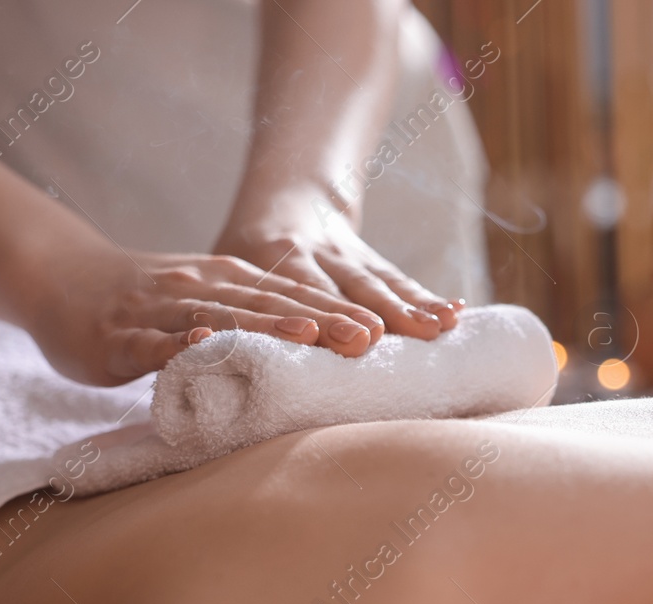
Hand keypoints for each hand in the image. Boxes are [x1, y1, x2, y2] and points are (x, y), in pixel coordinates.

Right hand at [25, 242, 388, 385]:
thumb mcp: (200, 302)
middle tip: (368, 339)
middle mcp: (200, 288)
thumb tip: (308, 351)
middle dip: (320, 321)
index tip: (381, 332)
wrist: (57, 278)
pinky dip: (182, 344)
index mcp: (225, 282)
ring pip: (221, 318)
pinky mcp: (120, 337)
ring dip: (267, 328)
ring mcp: (159, 310)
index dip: (333, 313)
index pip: (289, 298)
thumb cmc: (139, 301)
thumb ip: (246, 321)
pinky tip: (208, 348)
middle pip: (268, 305)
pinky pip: (155, 342)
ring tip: (311, 338)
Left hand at [215, 208, 462, 342]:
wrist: (288, 196)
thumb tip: (196, 358)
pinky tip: (456, 313)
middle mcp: (307, 252)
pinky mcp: (370, 261)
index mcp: (264, 256)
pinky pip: (398, 278)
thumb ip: (220, 309)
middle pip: (336, 286)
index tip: (319, 338)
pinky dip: (426, 296)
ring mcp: (343, 254)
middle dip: (357, 312)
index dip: (304, 313)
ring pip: (373, 280)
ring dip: (405, 305)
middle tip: (373, 340)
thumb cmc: (244, 253)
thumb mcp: (223, 267)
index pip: (286, 290)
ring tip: (435, 328)